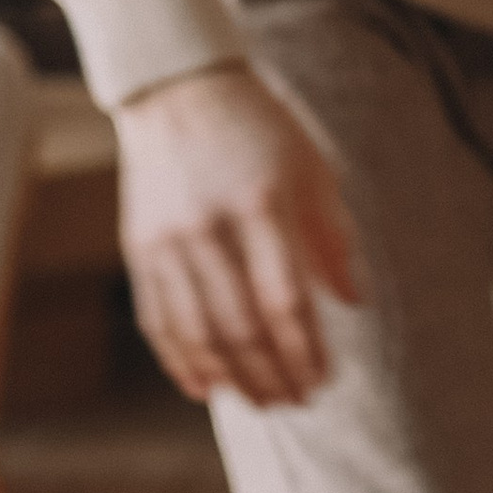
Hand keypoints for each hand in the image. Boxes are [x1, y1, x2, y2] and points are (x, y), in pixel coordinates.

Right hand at [112, 61, 361, 407]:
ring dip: (230, 376)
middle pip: (239, 325)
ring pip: (196, 330)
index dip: (304, 350)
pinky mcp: (137, 247)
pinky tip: (203, 386)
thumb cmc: (262, 131)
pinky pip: (157, 317)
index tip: (324, 380)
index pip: (284, 300)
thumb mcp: (312, 171)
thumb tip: (355, 304)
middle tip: (296, 403)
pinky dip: (179, 358)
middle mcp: (208, 226)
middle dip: (270, 374)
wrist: (178, 88)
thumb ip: (334, 238)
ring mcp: (166, 240)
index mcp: (261, 206)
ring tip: (259, 402)